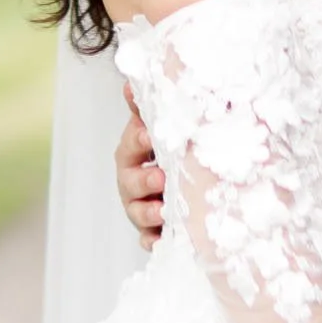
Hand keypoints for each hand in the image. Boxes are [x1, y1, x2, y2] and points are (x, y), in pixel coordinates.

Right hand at [116, 84, 165, 247]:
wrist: (192, 186)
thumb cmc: (173, 150)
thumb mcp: (164, 128)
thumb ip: (148, 106)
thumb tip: (129, 81)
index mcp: (135, 152)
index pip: (130, 144)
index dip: (137, 140)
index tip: (148, 135)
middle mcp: (133, 181)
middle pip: (129, 182)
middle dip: (142, 180)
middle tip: (160, 177)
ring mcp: (141, 207)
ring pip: (138, 212)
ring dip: (148, 212)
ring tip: (163, 212)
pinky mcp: (153, 232)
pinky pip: (149, 240)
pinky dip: (154, 241)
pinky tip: (162, 241)